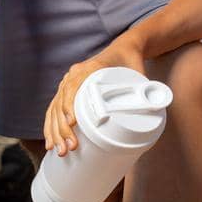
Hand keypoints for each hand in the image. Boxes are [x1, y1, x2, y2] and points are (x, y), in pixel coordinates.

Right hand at [43, 38, 145, 156]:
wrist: (125, 49)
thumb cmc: (131, 61)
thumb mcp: (138, 72)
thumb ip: (143, 88)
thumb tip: (151, 108)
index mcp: (89, 68)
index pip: (73, 87)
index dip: (70, 105)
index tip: (72, 123)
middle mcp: (75, 74)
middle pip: (61, 102)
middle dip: (62, 128)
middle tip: (69, 148)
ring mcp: (69, 82)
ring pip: (55, 108)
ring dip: (55, 132)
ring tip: (59, 151)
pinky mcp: (69, 91)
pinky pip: (55, 109)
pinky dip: (51, 126)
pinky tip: (50, 142)